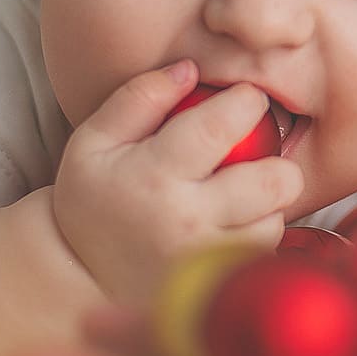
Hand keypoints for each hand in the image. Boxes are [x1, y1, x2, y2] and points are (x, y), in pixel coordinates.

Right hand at [52, 60, 303, 301]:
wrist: (78, 280)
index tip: (247, 100)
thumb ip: (138, 98)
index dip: (247, 102)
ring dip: (270, 203)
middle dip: (277, 160)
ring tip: (244, 193)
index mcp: (153, 174)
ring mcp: (206, 259)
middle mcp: (187, 219)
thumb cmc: (91, 202)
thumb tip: (189, 69)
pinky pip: (264, 253)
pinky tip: (237, 224)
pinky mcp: (217, 286)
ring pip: (275, 221)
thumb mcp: (93, 142)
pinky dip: (259, 235)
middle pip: (273, 181)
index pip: (221, 126)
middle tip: (260, 155)